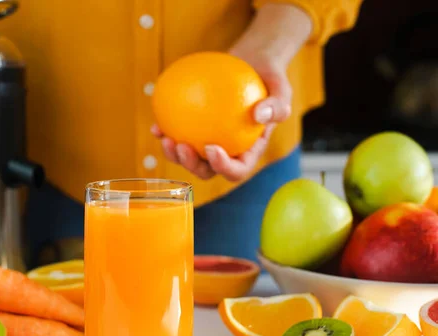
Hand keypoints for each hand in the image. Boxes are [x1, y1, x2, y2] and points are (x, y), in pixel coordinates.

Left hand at [152, 3, 311, 181]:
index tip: (211, 148)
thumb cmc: (269, 79)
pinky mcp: (194, 128)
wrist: (252, 64)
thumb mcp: (281, 90)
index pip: (237, 169)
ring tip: (165, 139)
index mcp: (247, 151)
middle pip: (207, 169)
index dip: (223, 167)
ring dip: (174, 154)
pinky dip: (166, 132)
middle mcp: (227, 151)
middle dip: (191, 165)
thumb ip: (276, 105)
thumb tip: (259, 115)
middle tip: (182, 146)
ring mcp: (208, 141)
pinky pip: (177, 134)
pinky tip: (156, 125)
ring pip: (188, 156)